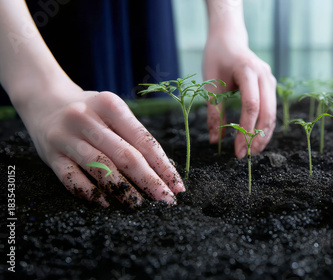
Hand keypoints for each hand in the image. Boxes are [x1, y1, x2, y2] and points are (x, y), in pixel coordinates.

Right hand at [16, 83, 183, 207]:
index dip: (163, 166)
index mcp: (110, 105)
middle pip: (125, 155)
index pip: (143, 140)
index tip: (177, 186)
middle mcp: (86, 118)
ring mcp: (66, 136)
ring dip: (123, 190)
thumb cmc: (91, 112)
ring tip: (140, 206)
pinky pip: (71, 178)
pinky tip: (106, 204)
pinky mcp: (50, 154)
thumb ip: (134, 136)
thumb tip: (164, 171)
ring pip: (100, 167)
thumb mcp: (113, 112)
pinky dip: (90, 192)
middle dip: (149, 181)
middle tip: (166, 201)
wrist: (44, 100)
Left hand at [203, 30, 276, 158]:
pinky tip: (255, 139)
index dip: (246, 130)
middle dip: (257, 137)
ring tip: (251, 151)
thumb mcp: (210, 84)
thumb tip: (215, 140)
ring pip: (272, 113)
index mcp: (248, 70)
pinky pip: (271, 109)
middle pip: (267, 112)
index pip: (251, 105)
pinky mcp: (271, 85)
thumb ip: (213, 111)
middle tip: (245, 155)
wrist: (229, 39)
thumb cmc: (216, 59)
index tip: (238, 150)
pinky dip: (264, 126)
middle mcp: (264, 75)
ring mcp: (270, 80)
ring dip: (263, 134)